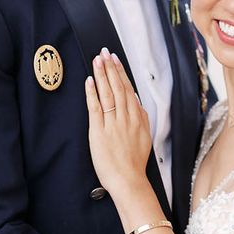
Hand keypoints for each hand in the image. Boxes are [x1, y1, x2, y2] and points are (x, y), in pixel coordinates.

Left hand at [85, 48, 152, 198]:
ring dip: (102, 75)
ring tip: (97, 60)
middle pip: (117, 87)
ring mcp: (112, 124)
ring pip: (108, 94)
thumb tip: (135, 99)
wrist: (129, 181)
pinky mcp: (99, 132)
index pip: (127, 89)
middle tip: (104, 52)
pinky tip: (89, 82)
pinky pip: (95, 109)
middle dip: (110, 68)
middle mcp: (125, 117)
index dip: (120, 72)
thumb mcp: (144, 136)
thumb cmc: (134, 162)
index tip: (114, 59)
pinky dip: (92, 93)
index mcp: (137, 117)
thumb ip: (141, 116)